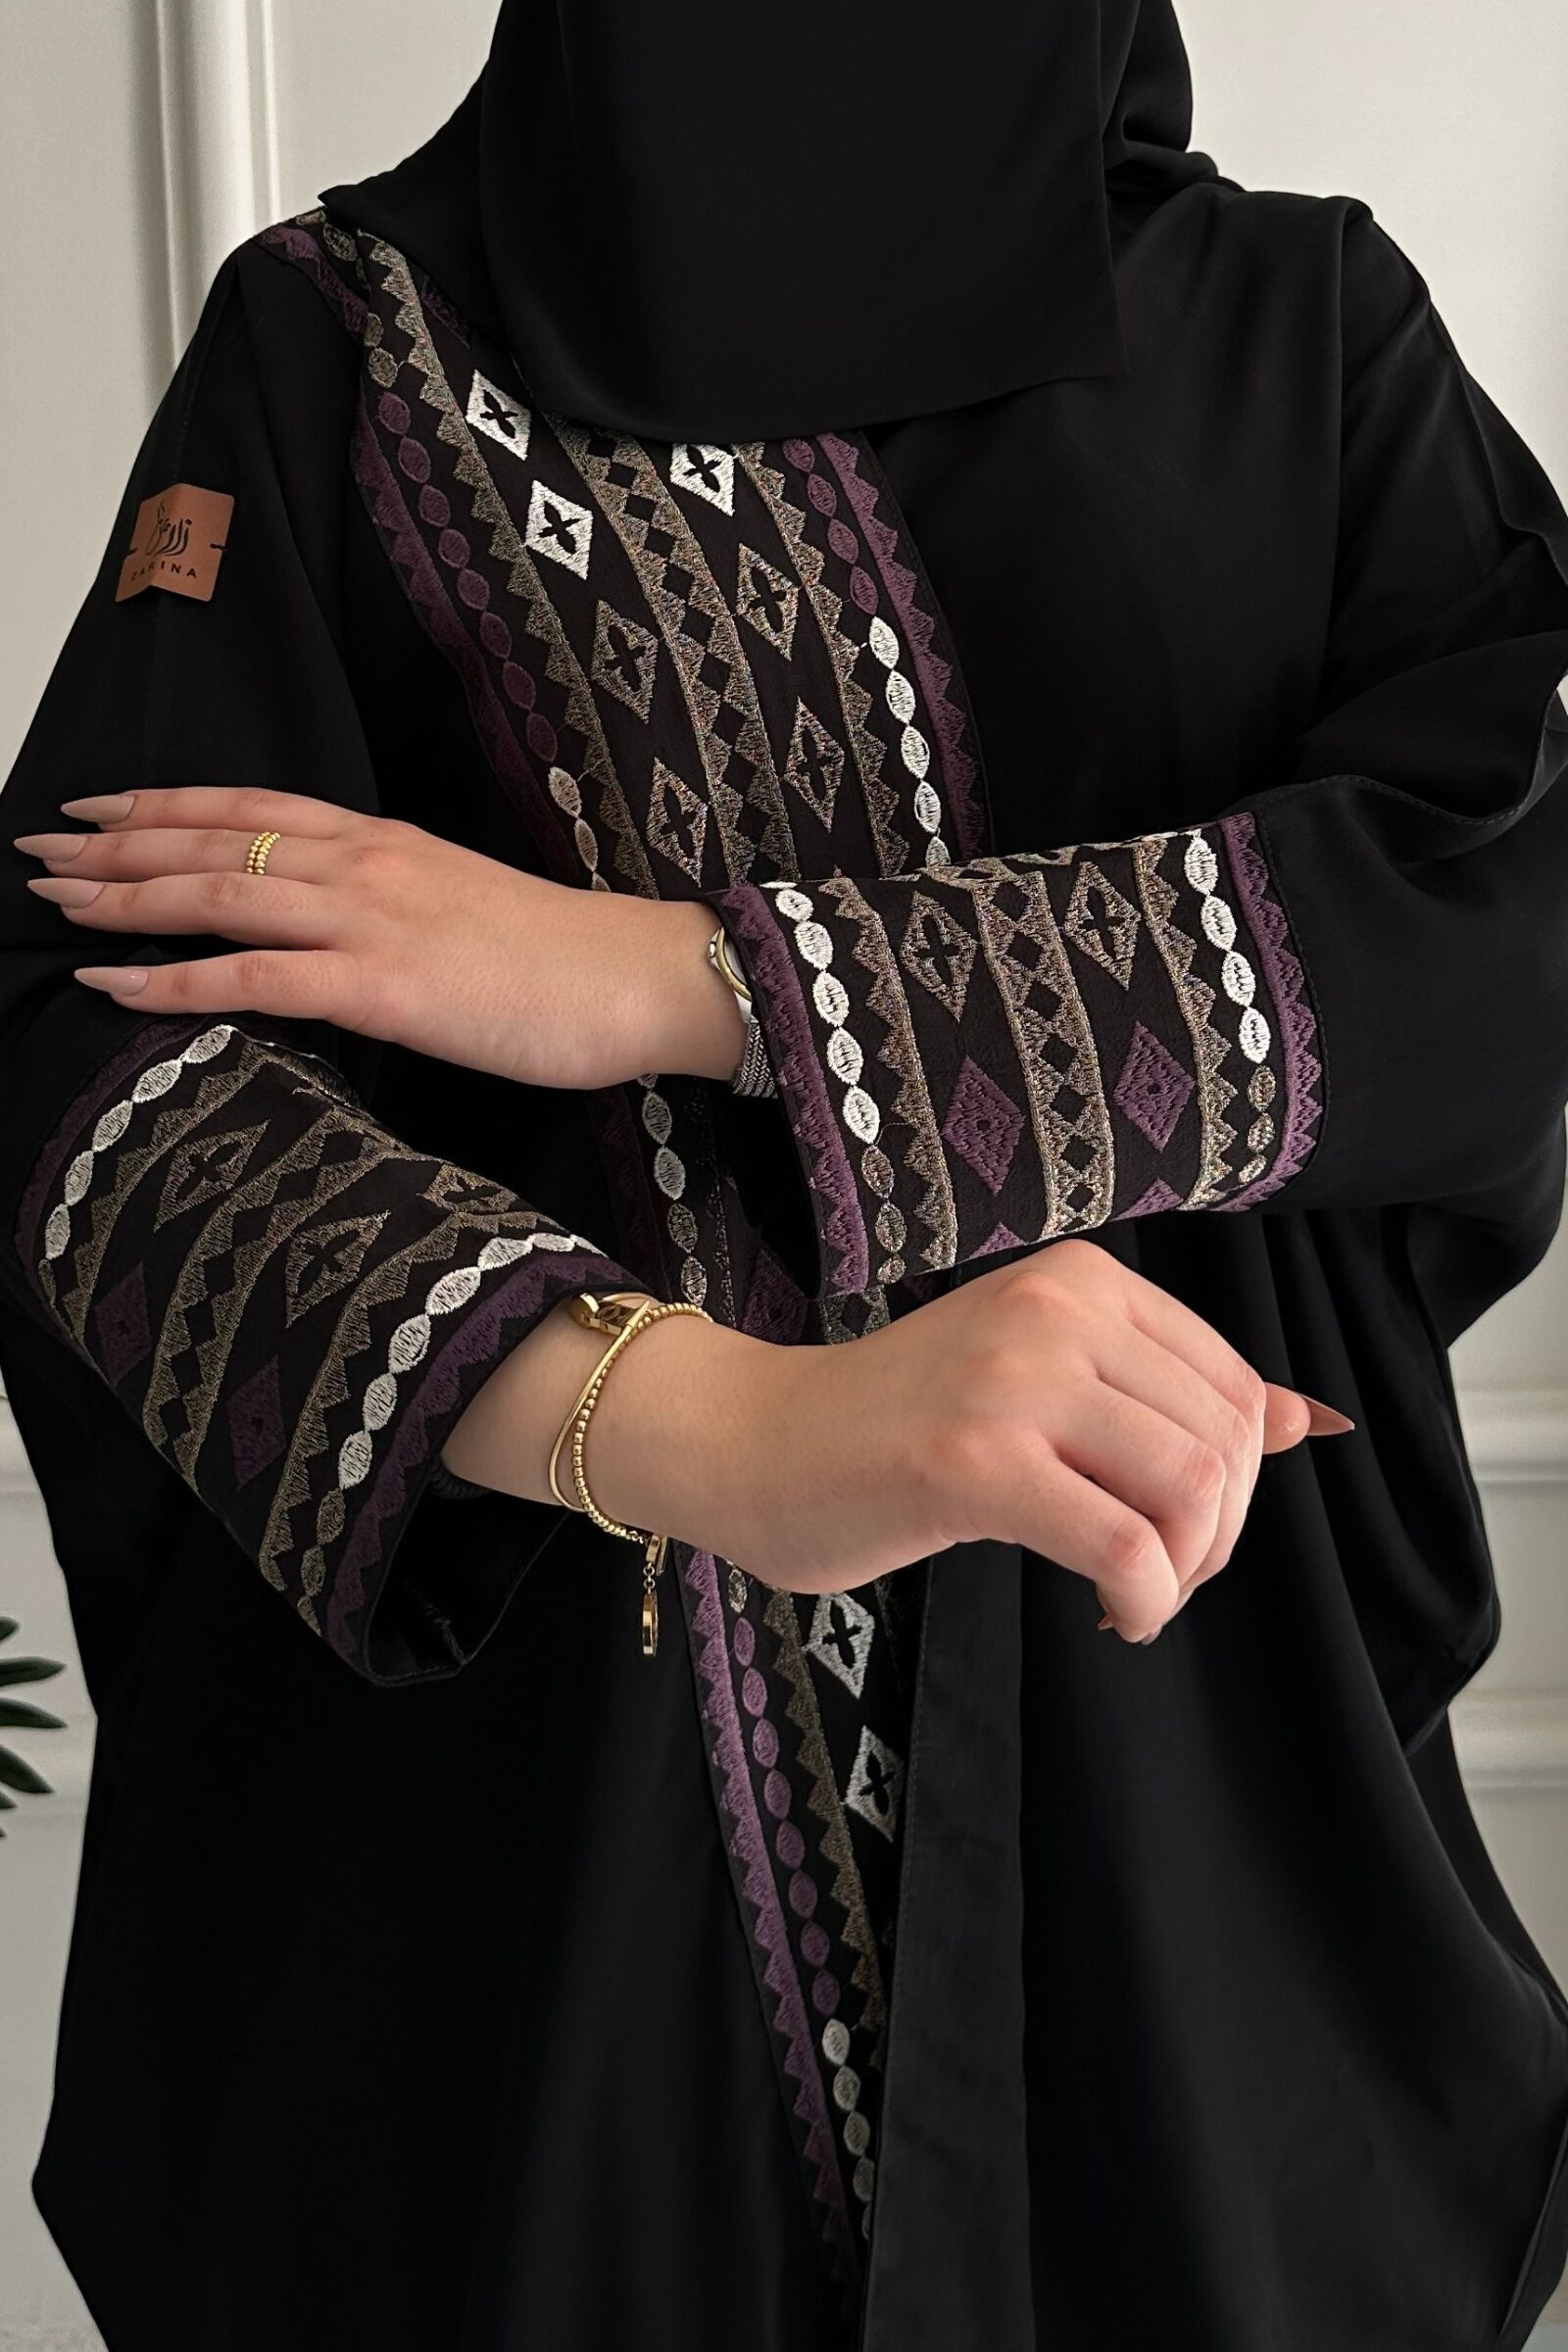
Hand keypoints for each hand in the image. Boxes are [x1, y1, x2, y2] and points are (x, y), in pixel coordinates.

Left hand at [17, 788, 745, 1088]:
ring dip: (124, 898)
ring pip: (218, 894)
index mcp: (384, 840)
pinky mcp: (382, 984)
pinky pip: (253, 978)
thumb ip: (392, 906)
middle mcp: (364, 862)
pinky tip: (115, 984)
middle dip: (116, 844)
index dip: (163, 804)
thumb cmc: (564, 959)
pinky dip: (174, 981)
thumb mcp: (464, 908)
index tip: (95, 806)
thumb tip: (336, 931)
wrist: (638, 978)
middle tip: (39, 850)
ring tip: (54, 905)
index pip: (249, 807)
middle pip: (212, 841)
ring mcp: (369, 917)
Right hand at [575, 1239, 1348, 1642]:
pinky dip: (1145, 1601)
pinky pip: (1125, 1545)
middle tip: (1154, 1577)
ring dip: (1183, 1574)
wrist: (752, 1443)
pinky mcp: (975, 1460)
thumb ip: (1164, 1394)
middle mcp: (1058, 1310)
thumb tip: (1310, 1418)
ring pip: (1191, 1491)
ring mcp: (1014, 1380)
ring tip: (1132, 1596)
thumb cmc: (893, 1424)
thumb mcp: (1041, 1380)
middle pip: (1225, 1444)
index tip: (1177, 1533)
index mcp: (1083, 1282)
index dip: (1238, 1484)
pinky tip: (1113, 1615)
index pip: (1235, 1386)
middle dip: (1215, 1539)